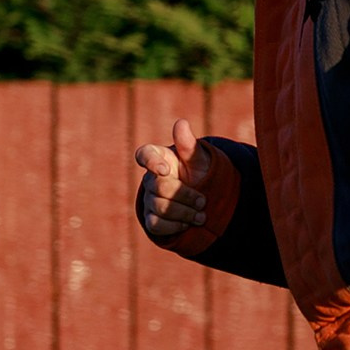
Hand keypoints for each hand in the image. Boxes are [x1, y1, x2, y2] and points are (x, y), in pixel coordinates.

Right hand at [134, 117, 215, 238]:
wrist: (205, 198)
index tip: (166, 169)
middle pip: (159, 187)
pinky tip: (188, 224)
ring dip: (184, 213)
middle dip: (185, 195)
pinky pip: (156, 224)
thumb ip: (188, 145)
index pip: (145, 154)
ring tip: (202, 215)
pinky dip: (175, 226)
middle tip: (203, 201)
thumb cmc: (198, 173)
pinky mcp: (152, 219)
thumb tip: (181, 123)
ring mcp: (149, 199)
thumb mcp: (198, 159)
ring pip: (159, 208)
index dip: (151, 162)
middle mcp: (150, 178)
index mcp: (159, 158)